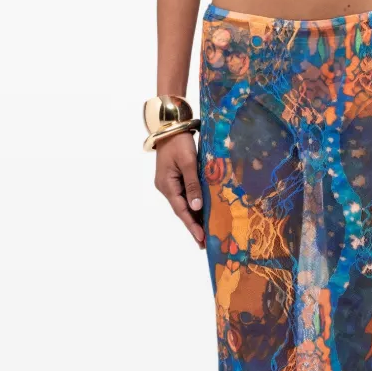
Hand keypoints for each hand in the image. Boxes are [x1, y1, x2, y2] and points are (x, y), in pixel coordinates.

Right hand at [154, 132, 204, 247]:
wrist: (170, 127)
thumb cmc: (179, 142)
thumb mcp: (189, 162)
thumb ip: (193, 185)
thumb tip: (196, 207)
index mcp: (167, 185)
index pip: (181, 210)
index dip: (191, 225)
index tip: (201, 239)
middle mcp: (166, 187)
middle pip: (181, 210)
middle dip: (193, 226)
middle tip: (204, 243)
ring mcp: (169, 184)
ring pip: (183, 204)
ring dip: (193, 217)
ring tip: (205, 233)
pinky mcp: (174, 179)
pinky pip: (184, 196)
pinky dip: (193, 205)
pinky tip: (202, 213)